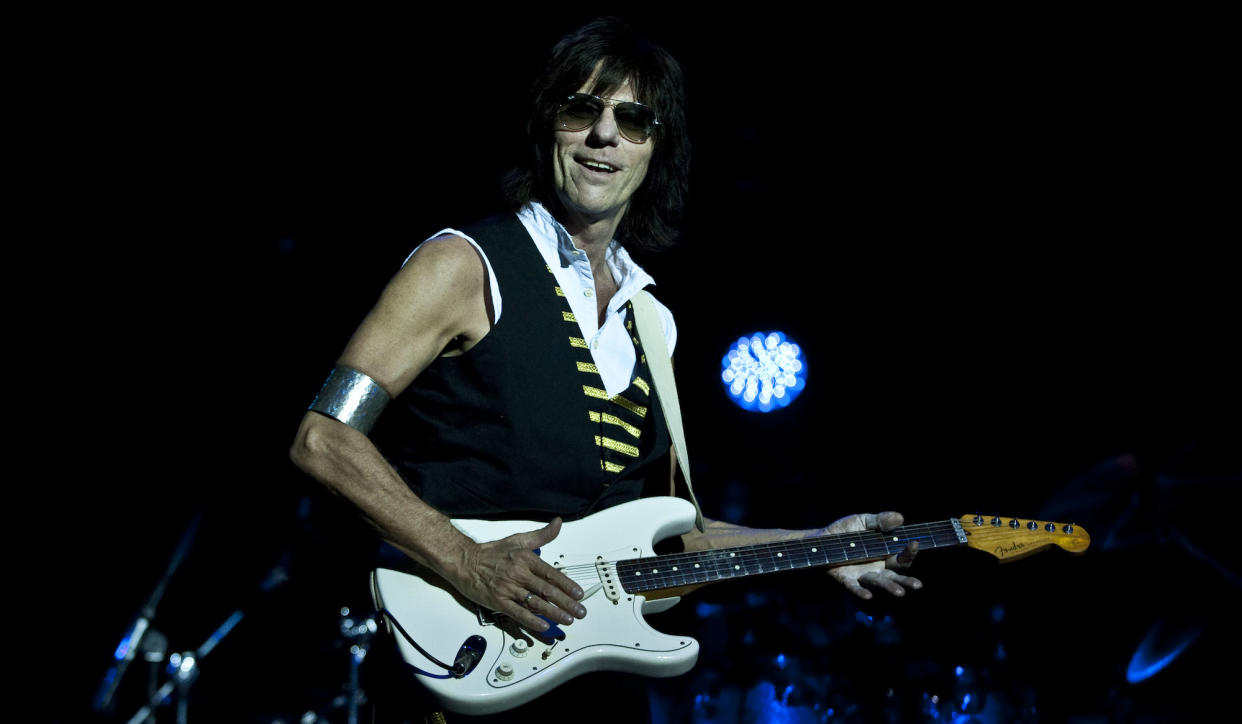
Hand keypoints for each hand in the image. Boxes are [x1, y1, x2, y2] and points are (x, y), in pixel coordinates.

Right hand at [447, 518, 586, 631]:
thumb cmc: (492, 552)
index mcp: (526, 559)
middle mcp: (519, 573)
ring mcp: (508, 588)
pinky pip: (518, 612)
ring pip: (535, 603)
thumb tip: (558, 523)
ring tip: (567, 619)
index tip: (579, 594)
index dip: (567, 585)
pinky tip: (543, 626)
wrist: (464, 561)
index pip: (552, 574)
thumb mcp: (518, 540)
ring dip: (554, 613)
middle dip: (566, 602)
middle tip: (579, 611)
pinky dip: (531, 620)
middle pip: (547, 590)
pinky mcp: (498, 601)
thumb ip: (542, 535)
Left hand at [826, 512, 921, 599]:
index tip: (914, 543)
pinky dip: (861, 591)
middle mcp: (878, 568)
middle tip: (918, 585)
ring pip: (879, 583)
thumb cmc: (847, 530)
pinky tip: (868, 596)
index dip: (909, 552)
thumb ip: (881, 521)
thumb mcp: (864, 521)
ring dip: (889, 587)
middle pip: (896, 576)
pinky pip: (855, 587)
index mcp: (886, 554)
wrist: (822, 538)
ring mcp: (863, 575)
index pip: (902, 557)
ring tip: (900, 593)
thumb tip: (900, 518)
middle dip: (907, 581)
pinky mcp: (847, 579)